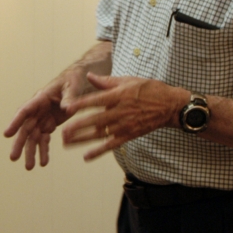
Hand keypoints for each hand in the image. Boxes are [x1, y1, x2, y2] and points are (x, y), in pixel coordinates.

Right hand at [4, 64, 92, 169]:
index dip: (15, 122)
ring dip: (31, 152)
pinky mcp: (50, 125)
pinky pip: (44, 140)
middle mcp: (37, 111)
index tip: (6, 134)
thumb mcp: (73, 86)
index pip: (24, 111)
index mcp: (40, 99)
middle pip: (25, 129)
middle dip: (20, 144)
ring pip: (33, 138)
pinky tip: (43, 163)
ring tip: (30, 167)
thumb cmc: (72, 80)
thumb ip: (70, 98)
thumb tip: (68, 108)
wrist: (77, 82)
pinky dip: (44, 151)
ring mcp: (42, 119)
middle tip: (13, 158)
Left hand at [60, 73, 188, 160]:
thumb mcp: (128, 80)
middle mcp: (120, 112)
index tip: (66, 109)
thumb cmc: (149, 89)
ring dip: (83, 140)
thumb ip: (107, 81)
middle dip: (77, 127)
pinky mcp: (129, 135)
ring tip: (67, 143)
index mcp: (119, 96)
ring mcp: (124, 125)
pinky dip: (98, 151)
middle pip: (95, 121)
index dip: (80, 105)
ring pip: (100, 134)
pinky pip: (111, 145)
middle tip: (62, 132)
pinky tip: (86, 156)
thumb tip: (89, 76)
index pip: (96, 101)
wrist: (170, 106)